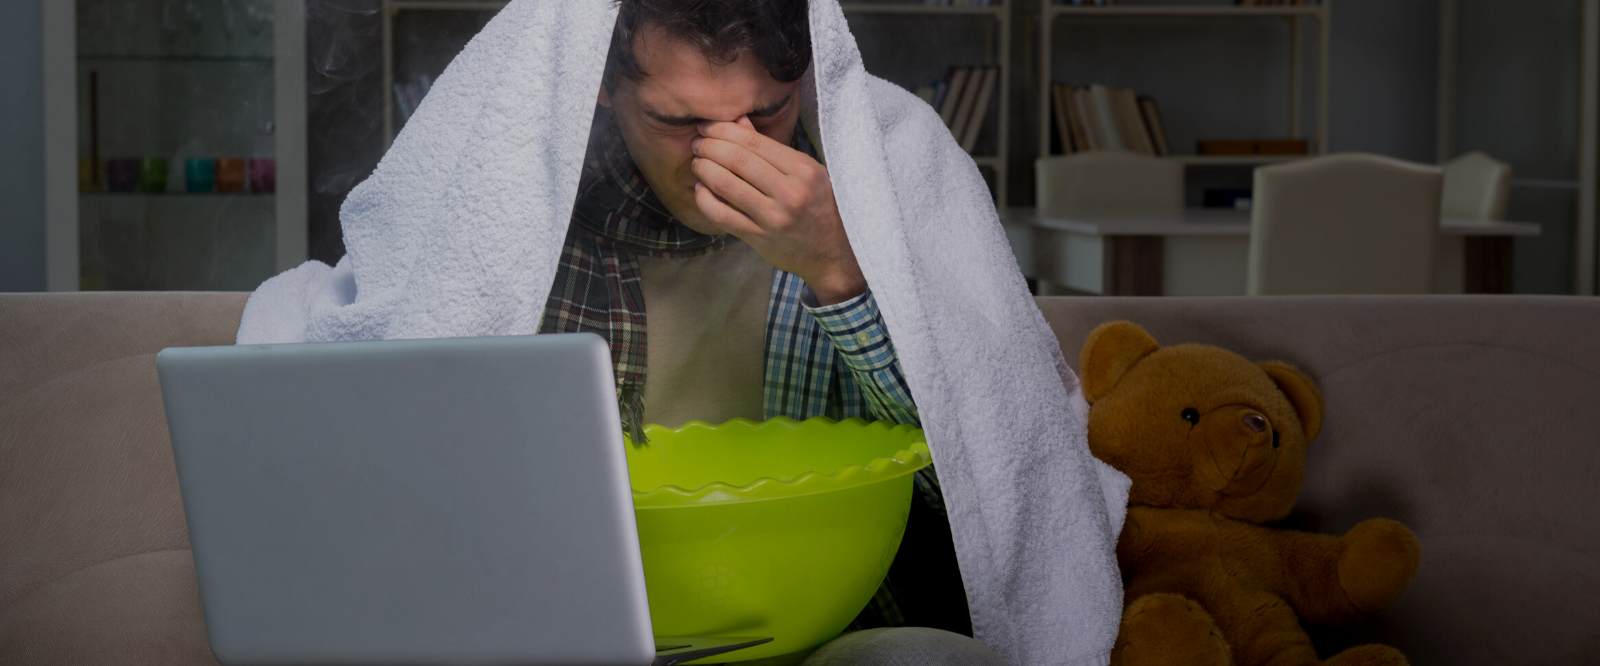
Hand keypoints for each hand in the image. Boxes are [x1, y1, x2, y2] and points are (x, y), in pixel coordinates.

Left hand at [691, 117, 865, 305]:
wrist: (835, 253)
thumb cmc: (821, 207)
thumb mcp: (807, 172)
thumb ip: (771, 148)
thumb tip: (738, 121)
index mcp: (803, 170)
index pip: (753, 141)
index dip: (723, 130)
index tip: (707, 127)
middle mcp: (790, 193)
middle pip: (737, 159)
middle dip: (710, 147)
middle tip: (697, 143)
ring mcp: (774, 218)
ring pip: (726, 185)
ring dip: (704, 169)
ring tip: (697, 163)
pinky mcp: (760, 239)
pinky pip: (722, 215)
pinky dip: (705, 200)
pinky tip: (700, 190)